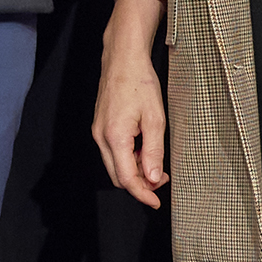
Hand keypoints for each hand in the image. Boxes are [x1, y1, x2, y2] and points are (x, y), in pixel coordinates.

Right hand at [91, 0, 169, 208]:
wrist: (122, 59)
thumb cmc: (140, 83)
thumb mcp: (155, 119)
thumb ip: (154, 151)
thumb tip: (154, 178)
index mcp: (115, 137)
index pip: (127, 179)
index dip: (143, 194)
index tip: (157, 202)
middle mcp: (101, 137)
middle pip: (118, 176)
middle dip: (140, 184)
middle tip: (163, 180)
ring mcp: (98, 132)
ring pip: (114, 165)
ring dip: (135, 171)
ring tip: (156, 163)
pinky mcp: (100, 126)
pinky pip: (112, 152)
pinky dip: (128, 158)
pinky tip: (144, 149)